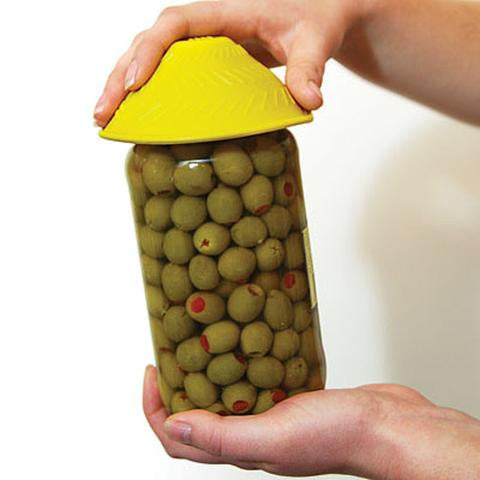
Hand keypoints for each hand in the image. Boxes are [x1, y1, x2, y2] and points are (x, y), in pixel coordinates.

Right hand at [94, 0, 368, 126]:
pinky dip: (149, 98)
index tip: (135, 82)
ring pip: (150, 61)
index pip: (175, 23)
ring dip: (124, 90)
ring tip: (105, 122)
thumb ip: (310, 66)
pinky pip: (167, 77)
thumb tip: (309, 101)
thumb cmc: (314, 20)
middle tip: (103, 114)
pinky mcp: (204, 67)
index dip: (150, 50)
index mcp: (223, 12)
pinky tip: (137, 121)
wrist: (318, 21)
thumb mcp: (315, 39)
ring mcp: (201, 48)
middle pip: (148, 44)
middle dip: (121, 78)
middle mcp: (205, 27)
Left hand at [143, 365, 479, 478]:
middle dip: (177, 386)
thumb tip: (172, 426)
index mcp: (241, 449)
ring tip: (201, 342)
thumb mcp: (273, 434)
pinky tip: (243, 343)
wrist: (385, 423)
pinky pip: (252, 382)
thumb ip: (221, 435)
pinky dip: (239, 364)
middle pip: (196, 416)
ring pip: (224, 397)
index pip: (179, 440)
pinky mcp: (287, 397)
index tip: (152, 371)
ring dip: (206, 373)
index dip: (155, 409)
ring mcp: (269, 414)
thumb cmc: (336, 434)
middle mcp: (251, 434)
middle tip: (171, 352)